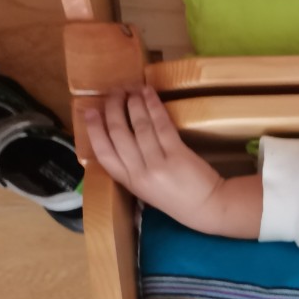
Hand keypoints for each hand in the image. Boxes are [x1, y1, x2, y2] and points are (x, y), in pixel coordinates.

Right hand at [84, 86, 224, 226]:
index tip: (89, 111)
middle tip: (113, 92)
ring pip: (139, 126)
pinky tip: (148, 93)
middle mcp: (140, 174)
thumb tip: (116, 142)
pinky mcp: (178, 154)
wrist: (209, 209)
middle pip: (119, 134)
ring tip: (130, 89)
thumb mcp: (147, 192)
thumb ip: (132, 172)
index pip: (103, 153)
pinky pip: (161, 125)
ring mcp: (158, 164)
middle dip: (113, 108)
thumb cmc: (178, 200)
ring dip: (133, 103)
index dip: (94, 129)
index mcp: (129, 183)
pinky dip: (153, 106)